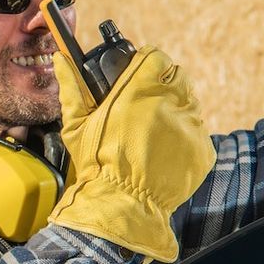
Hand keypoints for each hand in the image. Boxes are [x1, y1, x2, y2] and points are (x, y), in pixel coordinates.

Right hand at [48, 44, 214, 262]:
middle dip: (164, 87)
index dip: (148, 66)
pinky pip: (198, 134)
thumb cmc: (95, 164)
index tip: (140, 76)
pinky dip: (185, 141)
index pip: (156, 58)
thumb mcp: (76, 125)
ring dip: (176, 113)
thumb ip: (71, 88)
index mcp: (139, 90)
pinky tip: (165, 154)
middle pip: (177, 78)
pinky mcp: (203, 149)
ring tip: (155, 136)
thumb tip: (60, 59)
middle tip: (147, 109)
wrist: (121, 205)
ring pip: (190, 105)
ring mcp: (190, 126)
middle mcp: (170, 102)